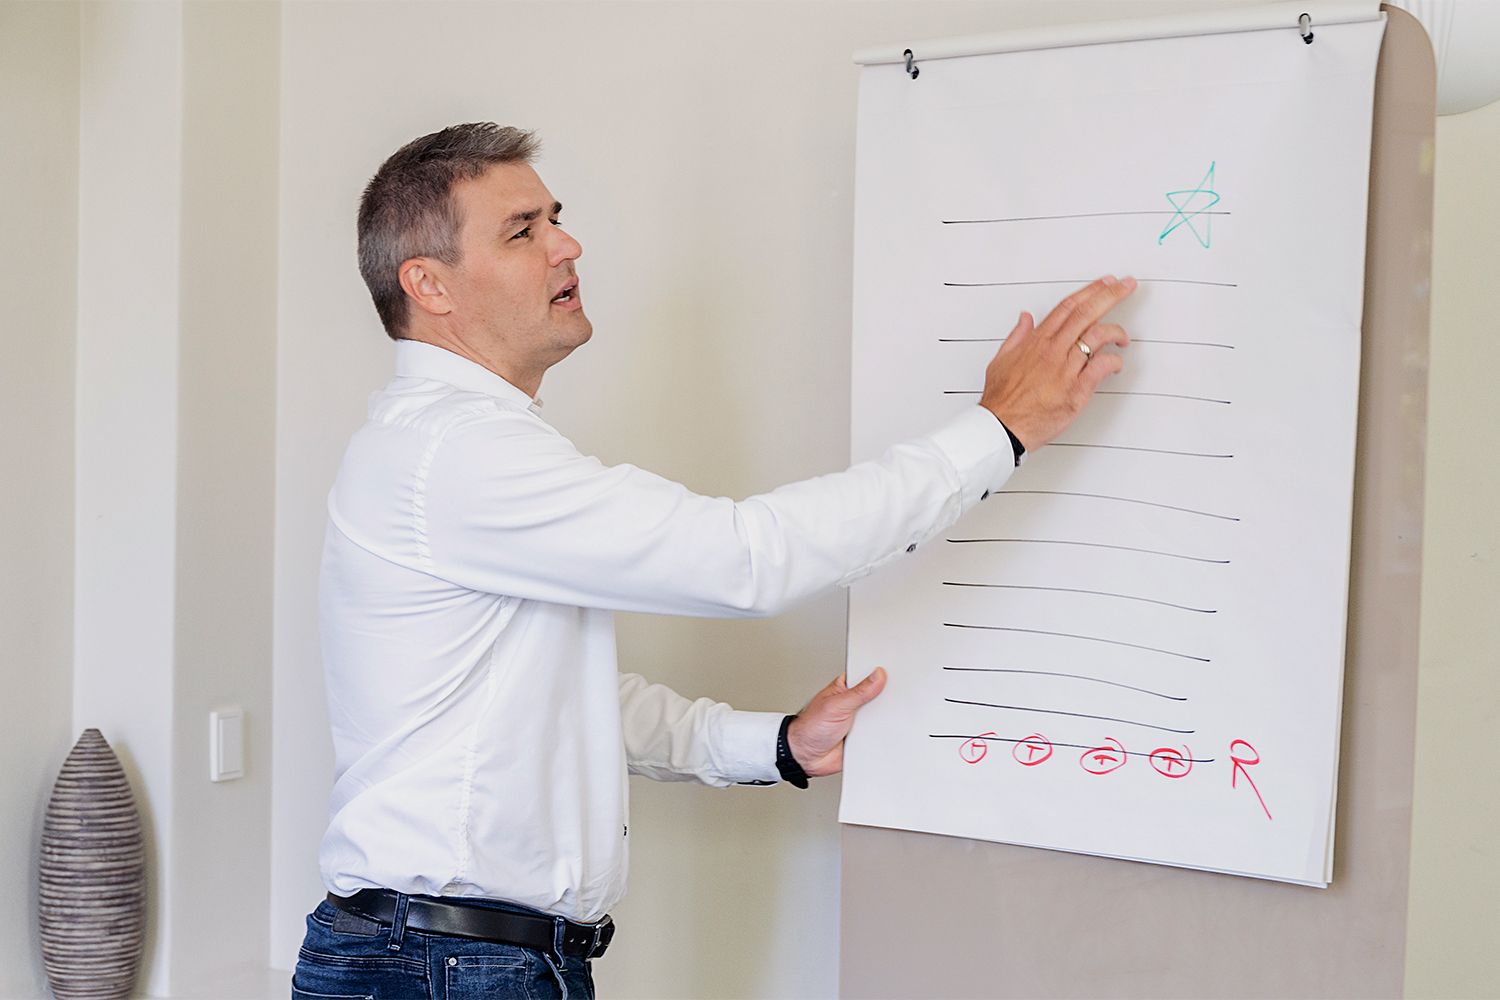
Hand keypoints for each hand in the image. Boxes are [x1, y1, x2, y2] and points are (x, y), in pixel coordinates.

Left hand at [785, 668, 887, 777]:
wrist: (807, 756)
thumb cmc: (811, 727)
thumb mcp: (836, 705)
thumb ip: (859, 692)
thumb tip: (877, 676)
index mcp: (846, 688)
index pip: (868, 676)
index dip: (882, 675)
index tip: (895, 675)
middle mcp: (854, 703)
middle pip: (878, 697)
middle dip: (886, 699)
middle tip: (892, 701)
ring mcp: (860, 720)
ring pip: (881, 717)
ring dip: (884, 720)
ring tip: (881, 721)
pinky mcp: (864, 737)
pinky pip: (879, 735)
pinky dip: (882, 736)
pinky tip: (882, 735)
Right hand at [979, 275, 1135, 450]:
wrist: (1002, 426)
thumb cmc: (1001, 399)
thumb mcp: (1001, 360)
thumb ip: (1016, 336)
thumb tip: (1025, 318)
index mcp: (1037, 341)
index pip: (1068, 307)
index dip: (1090, 291)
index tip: (1105, 283)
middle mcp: (1053, 350)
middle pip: (1086, 313)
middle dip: (1111, 295)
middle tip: (1127, 285)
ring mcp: (1065, 369)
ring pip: (1098, 337)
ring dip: (1117, 331)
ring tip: (1124, 337)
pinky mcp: (1076, 390)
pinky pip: (1101, 367)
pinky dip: (1114, 362)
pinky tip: (1117, 364)